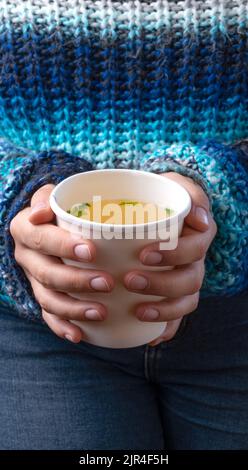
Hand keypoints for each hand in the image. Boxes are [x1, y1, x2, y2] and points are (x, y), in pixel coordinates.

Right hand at [10, 184, 113, 342]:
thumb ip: (50, 197)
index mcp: (26, 229)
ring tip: (101, 312)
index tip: (92, 251)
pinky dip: (62, 327)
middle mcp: (26, 256)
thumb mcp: (55, 195)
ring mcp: (33, 279)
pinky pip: (48, 316)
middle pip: (47, 274)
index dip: (63, 246)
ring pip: (48, 299)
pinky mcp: (42, 296)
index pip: (41, 238)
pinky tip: (80, 336)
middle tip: (107, 283)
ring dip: (74, 309)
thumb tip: (41, 212)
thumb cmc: (60, 209)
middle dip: (77, 281)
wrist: (50, 226)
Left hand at [123, 172, 216, 345]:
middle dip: (162, 284)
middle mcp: (195, 261)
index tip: (144, 254)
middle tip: (130, 279)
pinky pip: (177, 317)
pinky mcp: (174, 294)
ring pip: (186, 301)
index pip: (194, 249)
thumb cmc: (162, 196)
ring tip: (138, 311)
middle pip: (189, 280)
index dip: (173, 255)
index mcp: (197, 236)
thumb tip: (198, 218)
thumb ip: (189, 194)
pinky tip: (151, 337)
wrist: (154, 207)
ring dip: (165, 310)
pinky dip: (166, 329)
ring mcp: (186, 279)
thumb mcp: (174, 185)